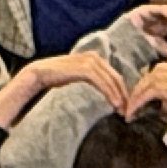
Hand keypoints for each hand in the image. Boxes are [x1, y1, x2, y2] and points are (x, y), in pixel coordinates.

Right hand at [0, 50, 129, 117]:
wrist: (40, 73)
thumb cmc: (58, 76)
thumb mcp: (78, 75)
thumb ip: (92, 77)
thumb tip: (104, 89)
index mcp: (95, 58)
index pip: (114, 75)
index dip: (122, 90)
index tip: (125, 105)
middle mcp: (95, 57)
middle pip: (116, 77)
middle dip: (123, 95)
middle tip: (127, 110)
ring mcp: (90, 61)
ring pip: (111, 80)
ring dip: (118, 96)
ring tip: (121, 110)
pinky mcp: (84, 68)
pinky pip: (102, 82)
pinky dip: (110, 93)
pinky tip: (114, 104)